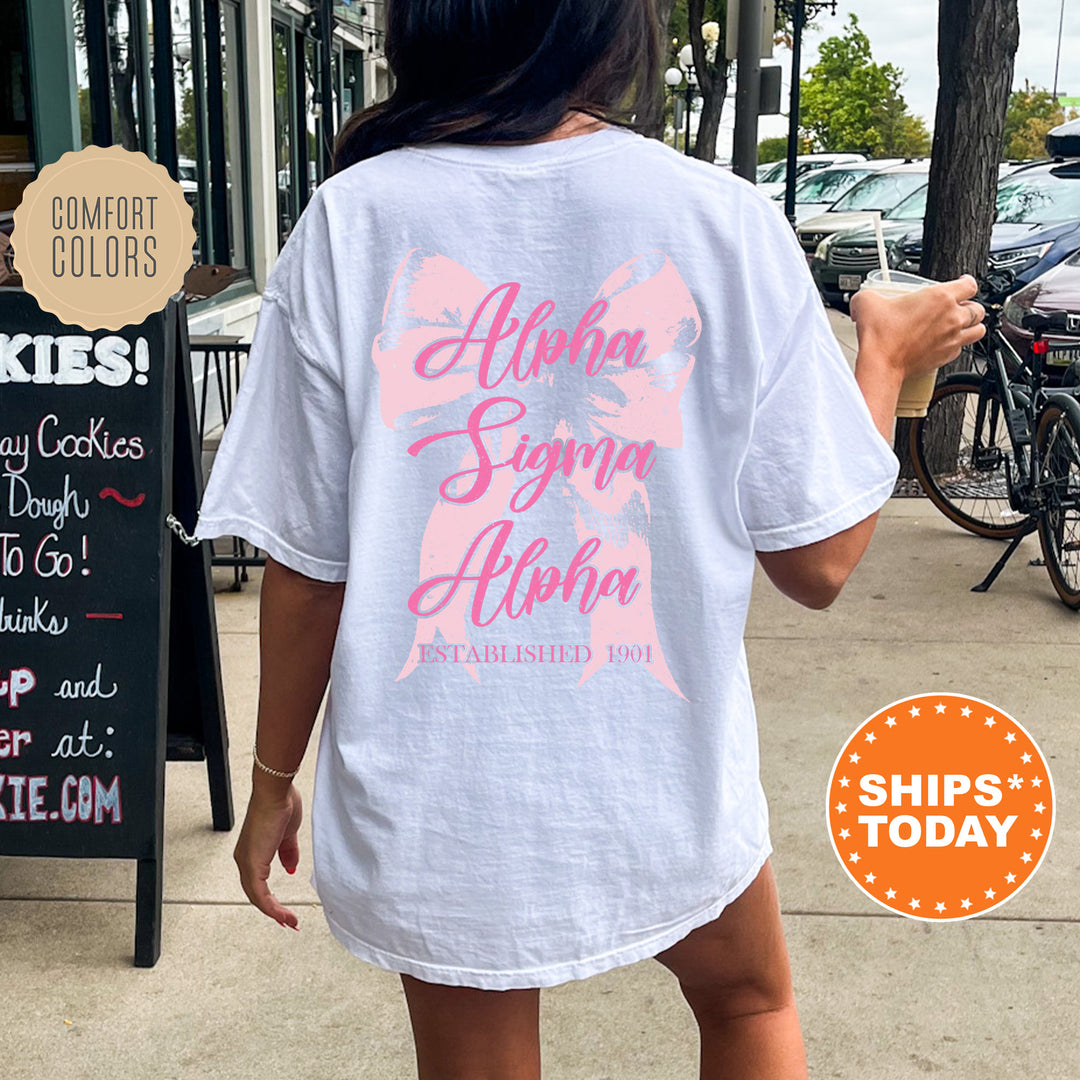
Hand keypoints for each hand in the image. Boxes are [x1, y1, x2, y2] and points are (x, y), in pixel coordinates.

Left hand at [233, 780, 302, 929]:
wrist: (276, 792)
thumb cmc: (281, 805)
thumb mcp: (288, 835)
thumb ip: (288, 853)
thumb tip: (291, 869)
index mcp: (252, 852)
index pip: (258, 883)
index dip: (271, 899)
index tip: (285, 911)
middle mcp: (245, 859)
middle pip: (256, 894)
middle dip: (273, 911)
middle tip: (289, 922)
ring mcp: (247, 862)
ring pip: (257, 897)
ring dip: (274, 912)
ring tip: (290, 922)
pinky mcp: (252, 863)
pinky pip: (259, 893)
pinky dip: (271, 907)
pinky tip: (283, 914)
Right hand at [849, 274, 986, 380]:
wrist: (881, 364)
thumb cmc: (880, 336)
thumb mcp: (868, 302)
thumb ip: (870, 294)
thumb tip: (864, 297)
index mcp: (940, 297)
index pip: (970, 285)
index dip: (967, 282)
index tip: (963, 283)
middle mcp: (952, 317)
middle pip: (978, 308)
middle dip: (971, 306)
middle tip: (959, 307)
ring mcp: (952, 338)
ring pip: (978, 330)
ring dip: (972, 326)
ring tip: (963, 325)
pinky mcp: (947, 357)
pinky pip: (962, 349)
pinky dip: (958, 345)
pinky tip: (946, 343)